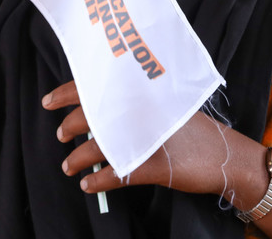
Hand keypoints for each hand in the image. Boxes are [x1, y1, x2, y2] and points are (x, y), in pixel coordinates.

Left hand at [42, 80, 234, 195]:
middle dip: (69, 126)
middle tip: (60, 135)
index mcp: (138, 93)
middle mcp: (139, 111)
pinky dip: (98, 180)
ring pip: (98, 146)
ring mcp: (146, 139)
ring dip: (78, 158)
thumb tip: (94, 104)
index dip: (66, 93)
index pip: (94, 87)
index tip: (47, 102)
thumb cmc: (188, 128)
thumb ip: (130, 101)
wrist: (224, 154)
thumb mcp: (159, 106)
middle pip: (90, 115)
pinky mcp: (154, 167)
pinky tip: (88, 184)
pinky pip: (116, 175)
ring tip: (68, 166)